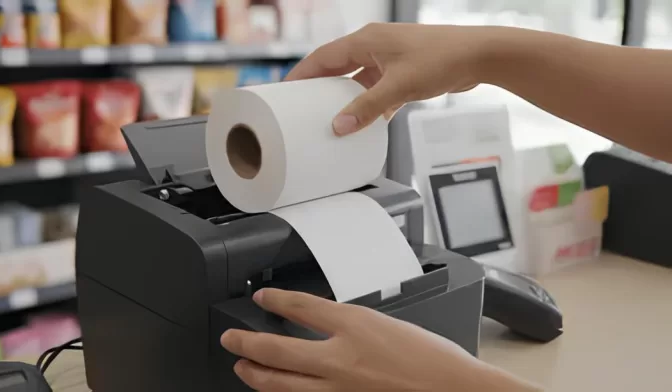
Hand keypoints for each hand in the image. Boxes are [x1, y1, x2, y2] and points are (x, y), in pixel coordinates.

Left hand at [221, 288, 537, 390]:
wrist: (454, 389)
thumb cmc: (433, 359)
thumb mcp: (389, 323)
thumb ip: (353, 324)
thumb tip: (326, 324)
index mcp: (355, 324)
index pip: (300, 306)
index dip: (275, 298)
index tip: (261, 297)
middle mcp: (340, 357)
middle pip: (276, 348)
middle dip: (246, 342)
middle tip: (230, 338)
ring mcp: (338, 388)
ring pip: (280, 382)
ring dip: (255, 374)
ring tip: (242, 367)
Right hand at [285, 23, 493, 135]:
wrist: (480, 56)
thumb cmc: (443, 58)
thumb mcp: (399, 87)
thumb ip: (367, 109)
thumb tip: (340, 126)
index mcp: (366, 40)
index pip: (322, 57)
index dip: (302, 74)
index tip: (285, 91)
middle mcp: (374, 45)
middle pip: (337, 68)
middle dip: (320, 88)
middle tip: (302, 108)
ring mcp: (389, 58)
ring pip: (357, 80)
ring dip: (347, 99)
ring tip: (331, 119)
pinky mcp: (403, 71)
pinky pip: (377, 88)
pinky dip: (370, 104)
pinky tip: (368, 123)